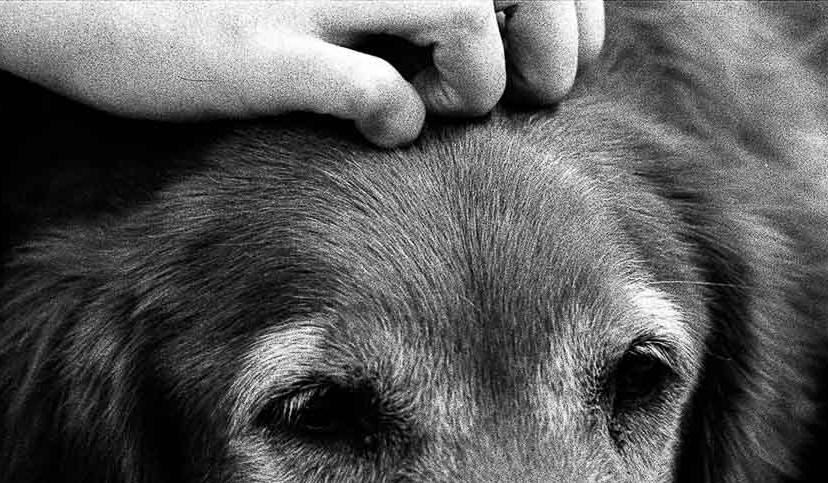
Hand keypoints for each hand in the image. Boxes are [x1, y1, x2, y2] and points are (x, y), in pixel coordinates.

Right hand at [0, 1, 605, 145]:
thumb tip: (486, 20)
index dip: (568, 6)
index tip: (562, 56)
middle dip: (548, 39)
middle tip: (534, 91)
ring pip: (465, 15)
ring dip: (480, 74)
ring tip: (453, 103)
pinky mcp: (259, 53)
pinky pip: (377, 93)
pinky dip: (402, 117)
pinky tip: (380, 126)